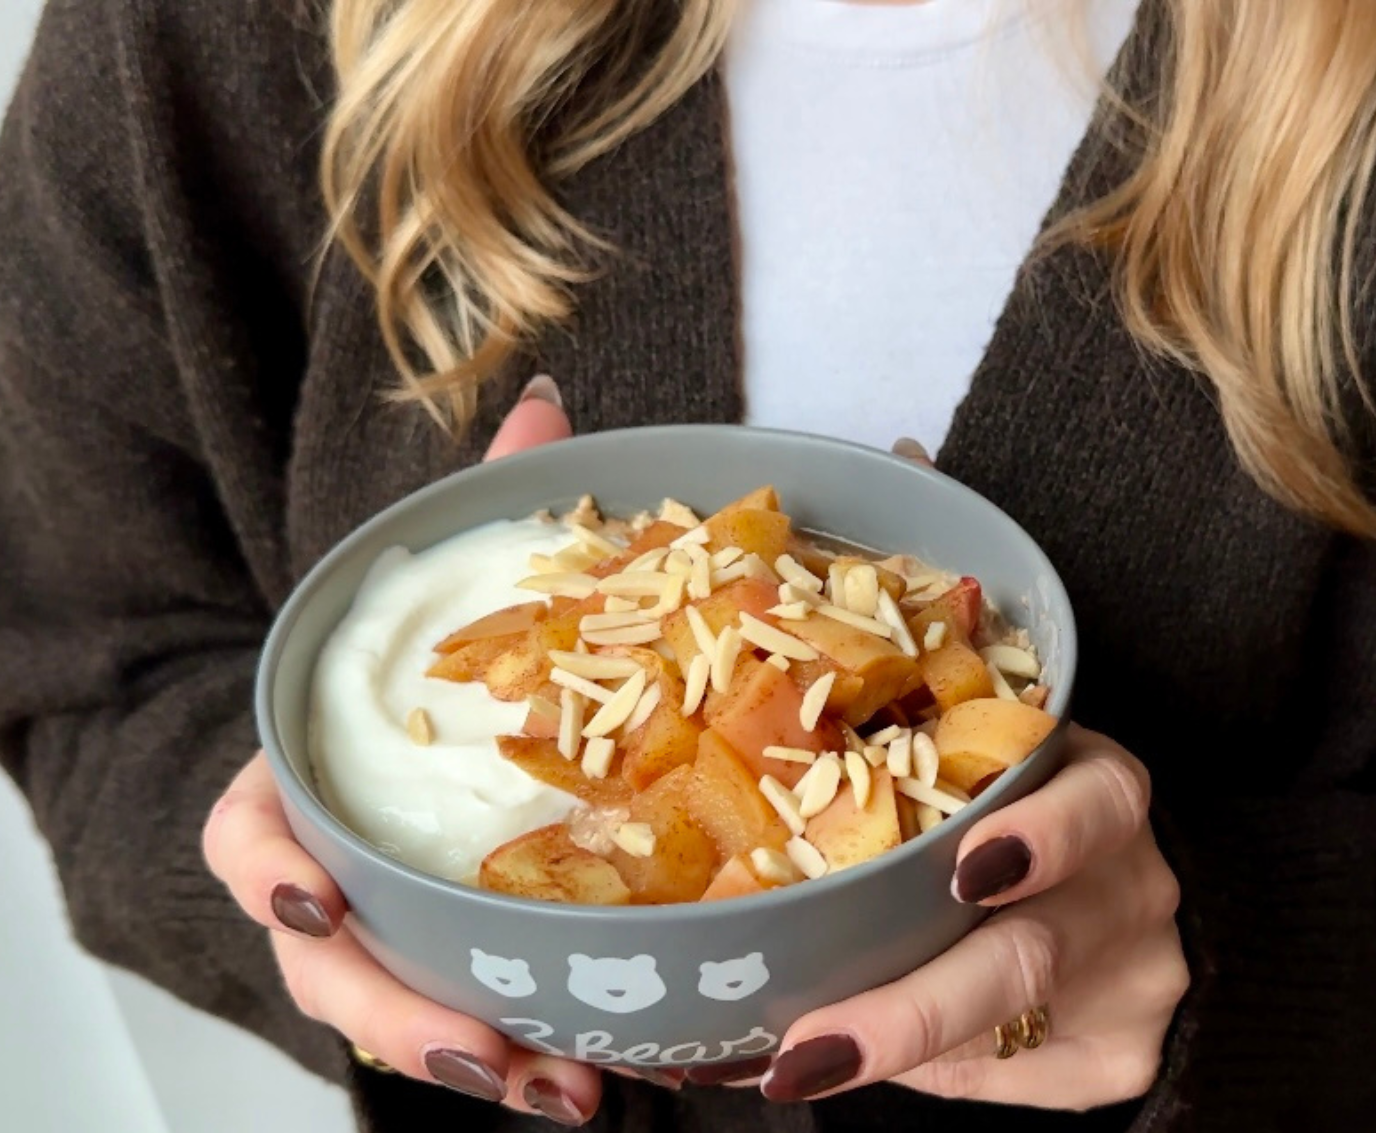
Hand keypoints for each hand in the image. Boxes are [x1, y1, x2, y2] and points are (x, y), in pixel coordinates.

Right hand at [203, 378, 636, 1124]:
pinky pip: (472, 1022)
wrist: (469, 733)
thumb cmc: (444, 668)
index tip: (322, 895)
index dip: (271, 868)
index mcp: (313, 779)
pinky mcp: (462, 966)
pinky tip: (594, 1079)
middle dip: (393, 1011)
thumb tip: (541, 403)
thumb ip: (488, 506)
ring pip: (401, 1013)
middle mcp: (341, 867)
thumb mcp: (469, 585)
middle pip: (327, 960)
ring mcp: (399, 928)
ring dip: (471, 1055)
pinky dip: (524, 1054)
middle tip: (483, 1045)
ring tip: (562, 1090)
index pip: (249, 831)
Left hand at [754, 725, 1188, 1107]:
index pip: (1093, 805)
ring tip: (800, 1064)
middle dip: (913, 1009)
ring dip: (895, 1048)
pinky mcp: (1125, 1055)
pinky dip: (924, 1071)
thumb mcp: (991, 788)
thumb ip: (915, 818)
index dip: (1040, 835)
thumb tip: (756, 882)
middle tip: (811, 1044)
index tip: (966, 871)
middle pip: (1032, 954)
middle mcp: (1138, 886)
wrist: (1116, 902)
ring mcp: (1140, 980)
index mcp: (1107, 793)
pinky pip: (1014, 1075)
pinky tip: (860, 1062)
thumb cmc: (1021, 822)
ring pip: (1011, 1027)